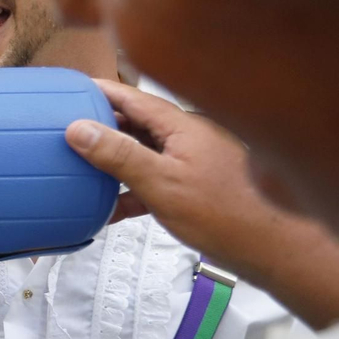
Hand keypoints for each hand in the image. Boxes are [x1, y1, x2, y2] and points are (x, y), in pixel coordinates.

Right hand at [68, 80, 338, 324]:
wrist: (274, 249)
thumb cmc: (226, 214)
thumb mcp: (162, 183)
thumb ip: (119, 155)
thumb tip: (78, 128)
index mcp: (181, 126)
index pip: (133, 98)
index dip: (100, 91)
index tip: (71, 89)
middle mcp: (187, 138)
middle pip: (136, 124)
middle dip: (101, 126)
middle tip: (64, 129)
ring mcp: (191, 164)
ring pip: (143, 153)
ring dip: (112, 160)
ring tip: (78, 166)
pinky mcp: (193, 189)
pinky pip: (153, 180)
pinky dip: (129, 190)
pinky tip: (109, 208)